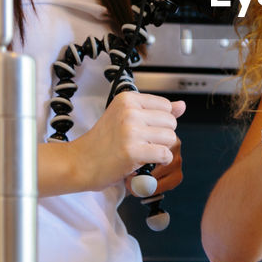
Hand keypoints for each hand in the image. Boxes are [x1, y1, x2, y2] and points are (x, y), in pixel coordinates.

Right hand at [68, 92, 184, 191]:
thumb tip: (182, 105)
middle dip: (162, 136)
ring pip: (170, 138)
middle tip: (143, 143)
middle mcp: (129, 112)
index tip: (144, 130)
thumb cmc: (101, 142)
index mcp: (127, 99)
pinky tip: (147, 161)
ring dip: (161, 149)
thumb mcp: (126, 118)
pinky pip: (164, 154)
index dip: (159, 122)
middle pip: (171, 122)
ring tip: (144, 152)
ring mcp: (131, 131)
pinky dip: (160, 161)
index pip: (166, 106)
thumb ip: (155, 111)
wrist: (79, 162)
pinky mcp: (133, 151)